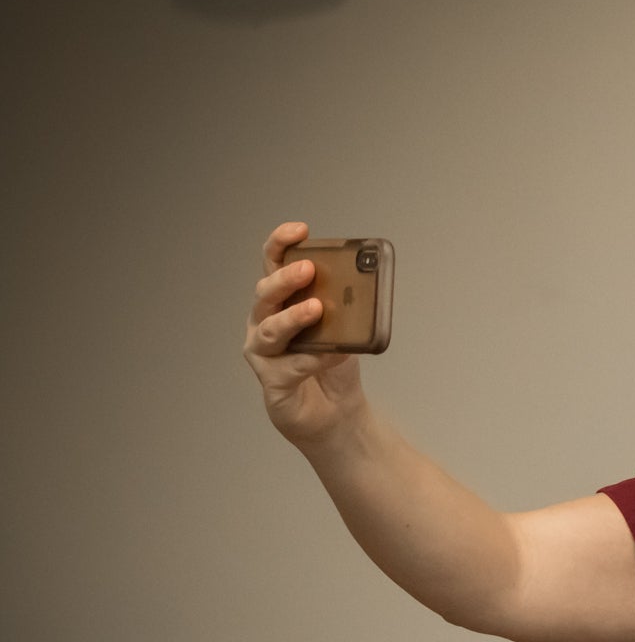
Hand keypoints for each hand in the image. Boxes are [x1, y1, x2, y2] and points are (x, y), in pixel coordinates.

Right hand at [243, 221, 363, 445]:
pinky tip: (329, 355)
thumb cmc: (333, 363)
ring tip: (316, 309)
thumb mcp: (346, 328)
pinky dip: (310, 360)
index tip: (299, 229)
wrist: (336, 411)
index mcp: (281, 301)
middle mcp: (265, 322)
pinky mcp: (273, 383)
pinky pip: (288, 368)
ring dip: (293, 317)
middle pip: (266, 294)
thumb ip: (348, 308)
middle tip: (309, 269)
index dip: (280, 244)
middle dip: (286, 279)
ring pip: (271, 330)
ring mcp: (264, 353)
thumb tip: (364, 288)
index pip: (273, 265)